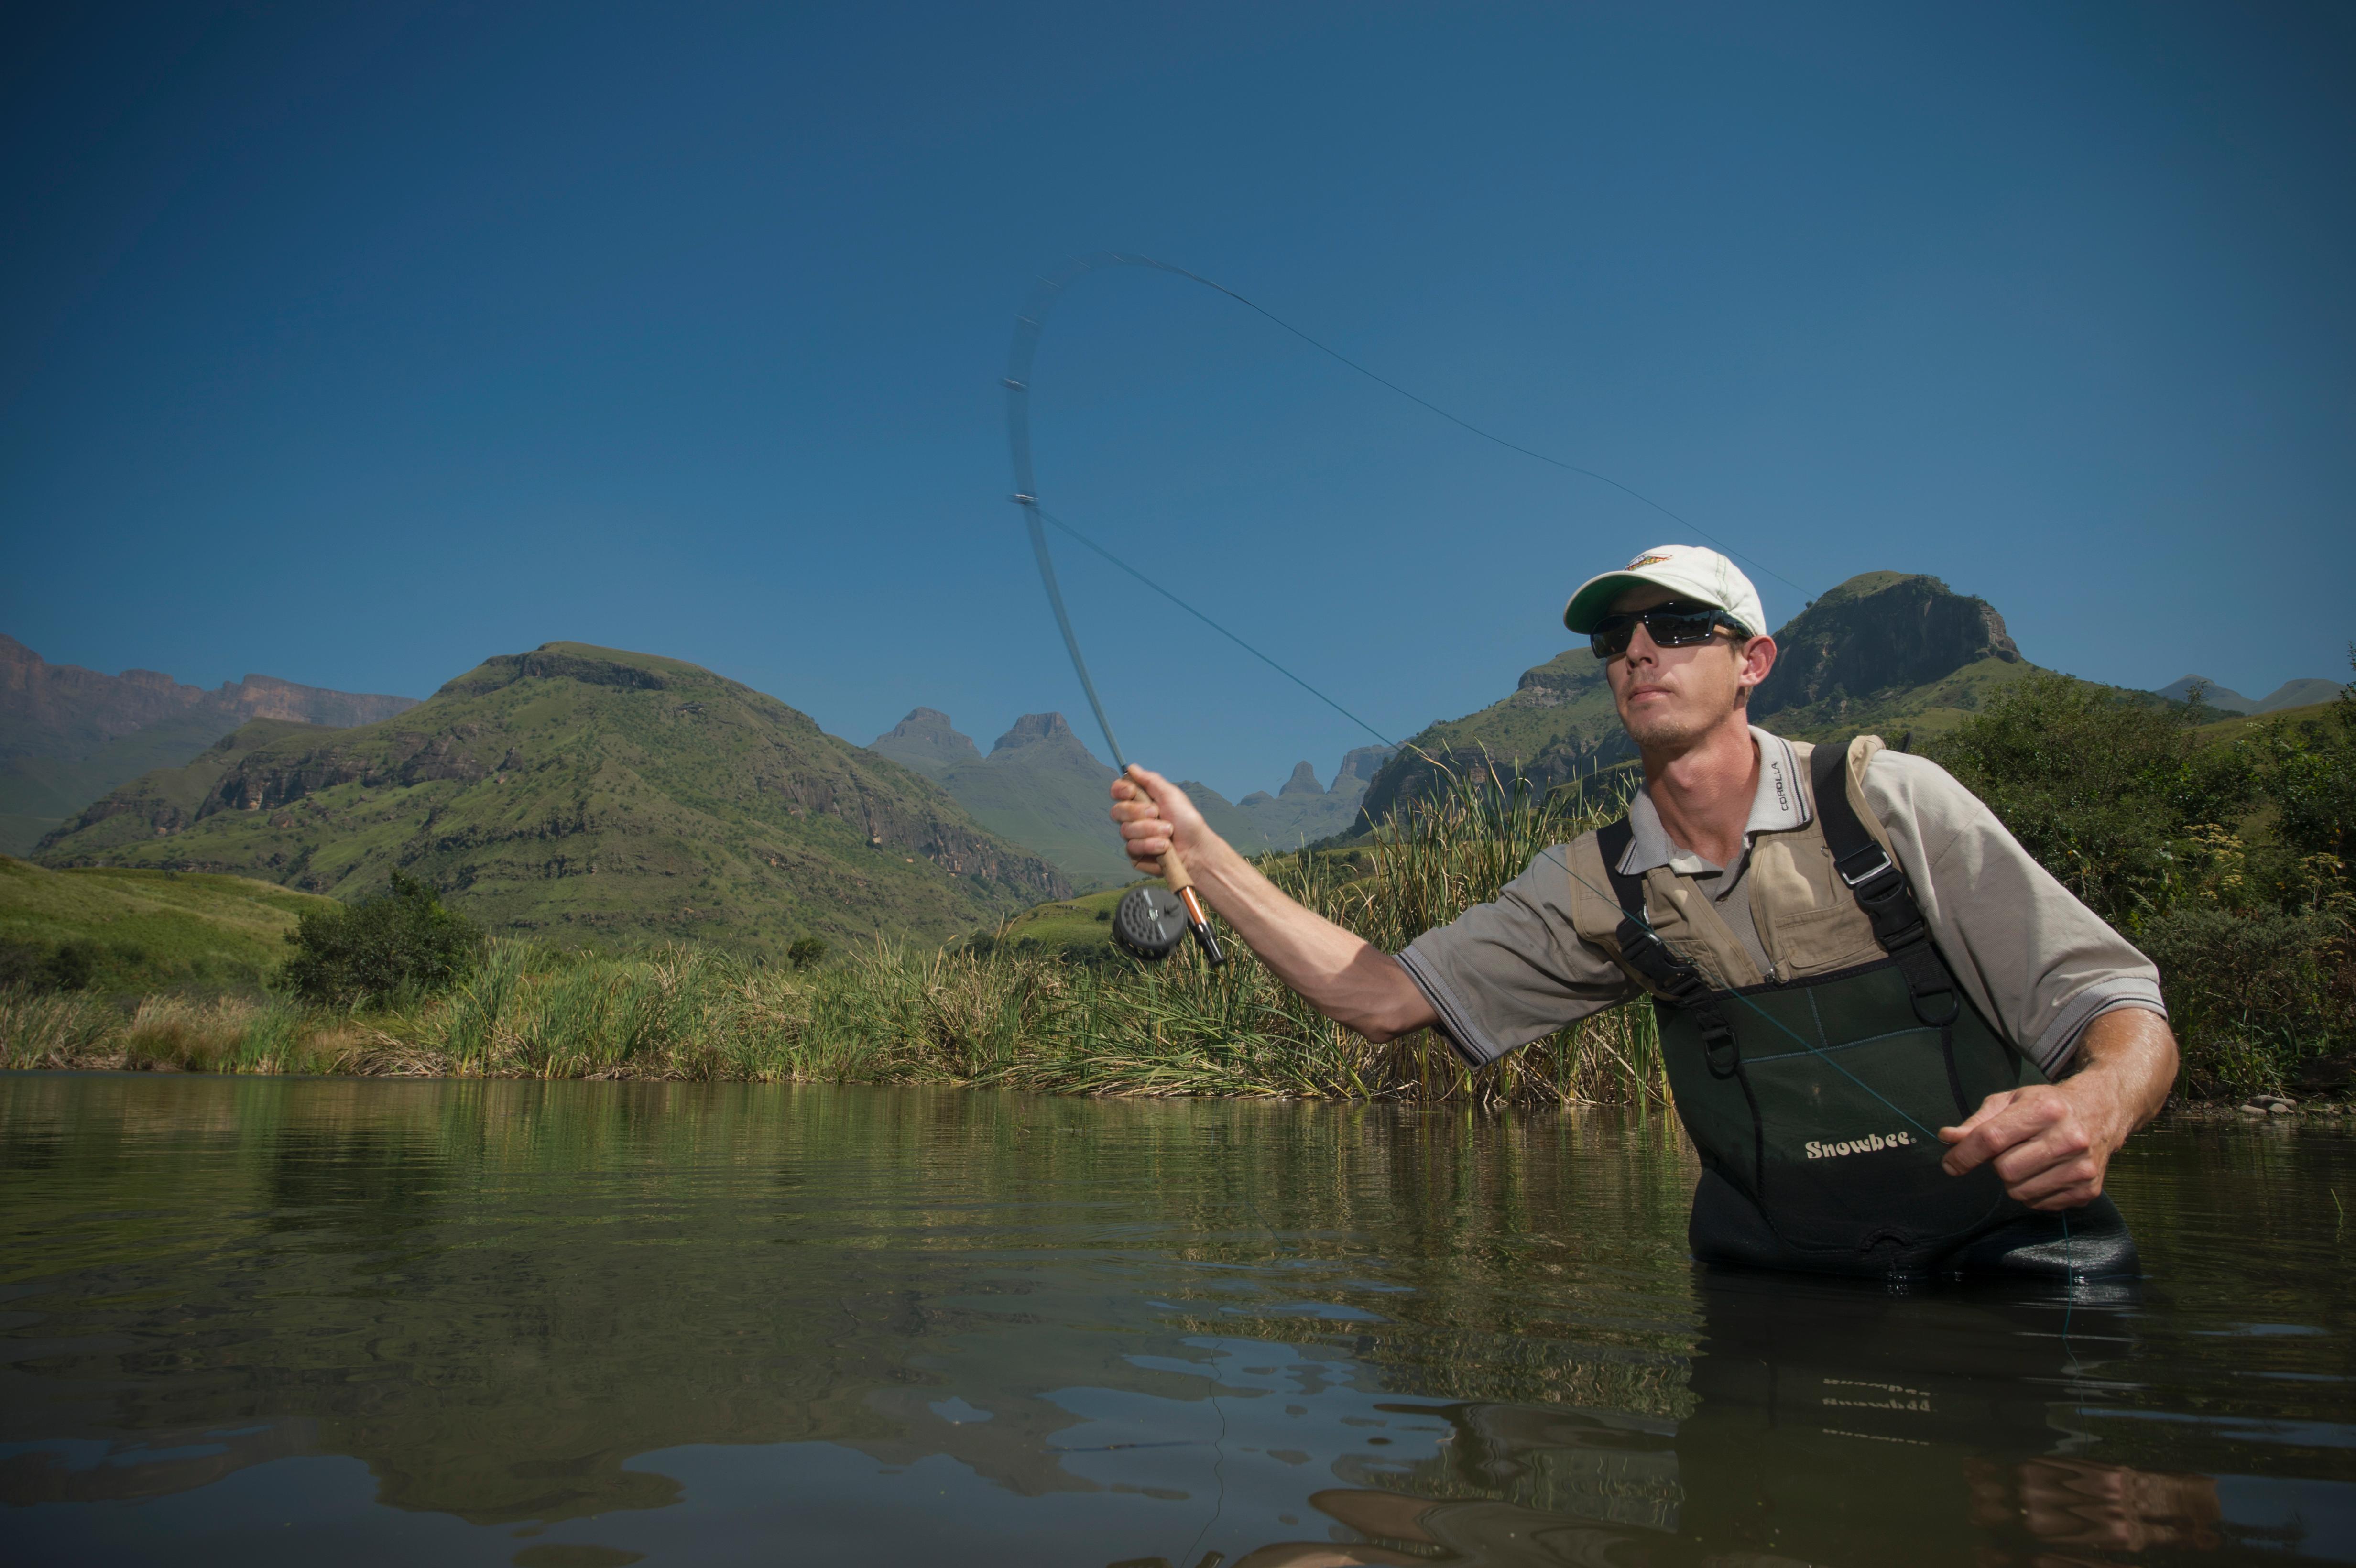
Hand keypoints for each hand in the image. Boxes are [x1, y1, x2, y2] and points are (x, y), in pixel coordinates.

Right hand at [1109, 765, 1205, 875]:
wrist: (1196, 848)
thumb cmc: (1187, 821)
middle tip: (1157, 813)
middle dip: (1138, 812)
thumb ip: (1150, 780)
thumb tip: (1131, 768)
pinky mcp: (1136, 856)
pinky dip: (1150, 845)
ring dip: (1150, 830)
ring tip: (1168, 833)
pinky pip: (1132, 849)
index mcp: (1141, 802)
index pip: (1118, 792)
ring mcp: (1134, 838)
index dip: (1120, 790)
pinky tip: (1164, 847)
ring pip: (1126, 831)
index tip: (1131, 792)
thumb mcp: (1171, 795)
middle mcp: (1134, 819)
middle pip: (1117, 811)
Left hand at [1938, 1082, 2120, 1209]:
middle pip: (2004, 1169)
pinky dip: (2032, 1192)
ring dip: (2013, 1180)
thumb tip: (1948, 1138)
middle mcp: (2068, 1139)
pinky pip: (2038, 1204)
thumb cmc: (2047, 1106)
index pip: (1992, 1139)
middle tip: (2009, 1151)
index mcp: (2044, 1110)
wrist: (2100, 1112)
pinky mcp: (2088, 1190)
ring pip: (2019, 1191)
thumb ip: (1977, 1122)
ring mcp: (2081, 1168)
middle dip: (1996, 1164)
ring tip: (2029, 1160)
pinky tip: (2045, 1172)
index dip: (1964, 1154)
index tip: (1950, 1164)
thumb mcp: (2011, 1101)